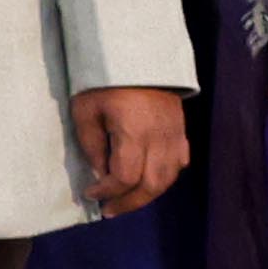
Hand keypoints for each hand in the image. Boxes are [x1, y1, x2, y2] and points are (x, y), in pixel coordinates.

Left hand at [76, 85, 189, 220]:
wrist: (138, 58)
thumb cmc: (104, 83)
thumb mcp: (85, 111)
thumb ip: (92, 144)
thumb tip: (100, 173)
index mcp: (134, 133)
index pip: (126, 176)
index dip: (108, 191)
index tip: (91, 194)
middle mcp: (160, 139)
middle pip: (151, 185)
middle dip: (129, 202)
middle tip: (109, 210)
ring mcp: (175, 136)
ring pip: (169, 178)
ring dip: (147, 194)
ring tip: (126, 200)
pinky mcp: (182, 132)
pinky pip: (179, 163)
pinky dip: (165, 177)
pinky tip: (149, 180)